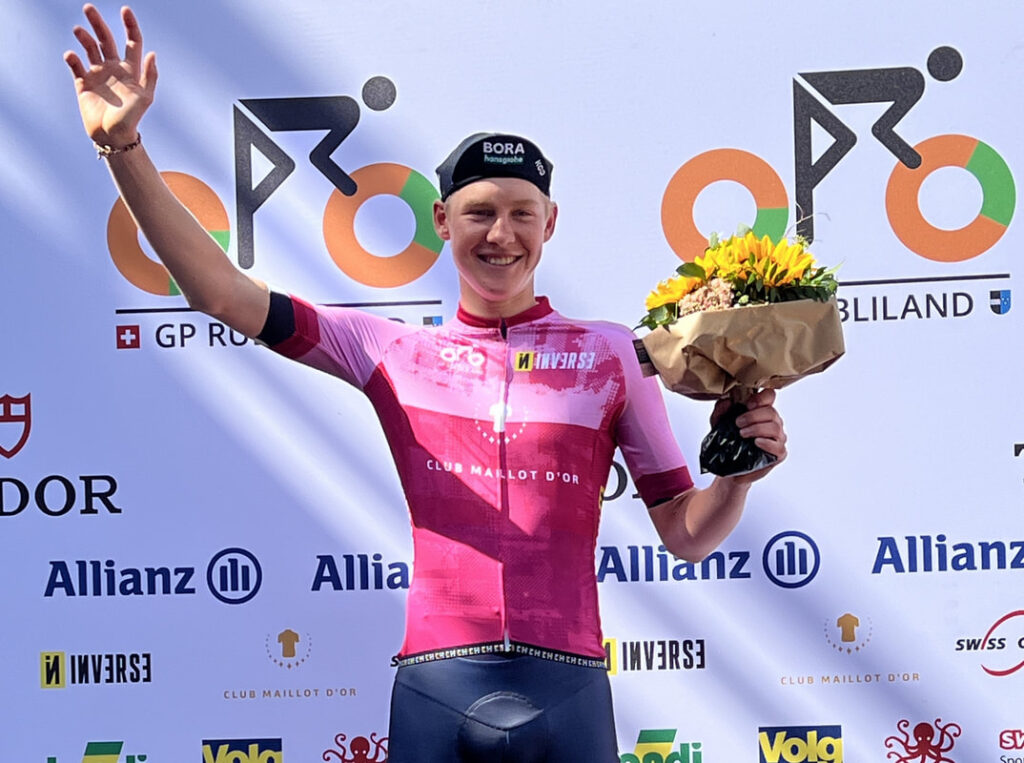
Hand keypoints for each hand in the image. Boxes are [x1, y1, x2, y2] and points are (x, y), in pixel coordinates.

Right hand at [64, 4, 156, 147]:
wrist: (113, 137)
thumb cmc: (132, 119)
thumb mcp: (145, 98)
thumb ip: (149, 76)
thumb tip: (151, 53)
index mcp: (131, 69)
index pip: (132, 41)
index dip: (130, 25)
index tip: (125, 10)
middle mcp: (114, 68)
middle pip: (106, 39)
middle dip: (98, 23)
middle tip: (89, 8)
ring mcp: (98, 74)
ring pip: (89, 48)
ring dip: (84, 37)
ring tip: (79, 30)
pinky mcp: (83, 83)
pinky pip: (76, 65)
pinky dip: (72, 58)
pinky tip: (71, 56)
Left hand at [711, 389, 786, 481]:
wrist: (729, 466)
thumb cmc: (729, 442)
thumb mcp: (719, 424)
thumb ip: (720, 410)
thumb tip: (726, 401)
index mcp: (761, 411)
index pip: (769, 396)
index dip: (761, 398)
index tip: (748, 405)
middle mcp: (772, 422)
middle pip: (771, 411)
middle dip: (753, 416)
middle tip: (738, 423)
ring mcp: (777, 437)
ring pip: (774, 427)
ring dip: (757, 428)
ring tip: (742, 434)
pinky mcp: (778, 453)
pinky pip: (778, 446)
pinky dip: (767, 443)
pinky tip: (756, 442)